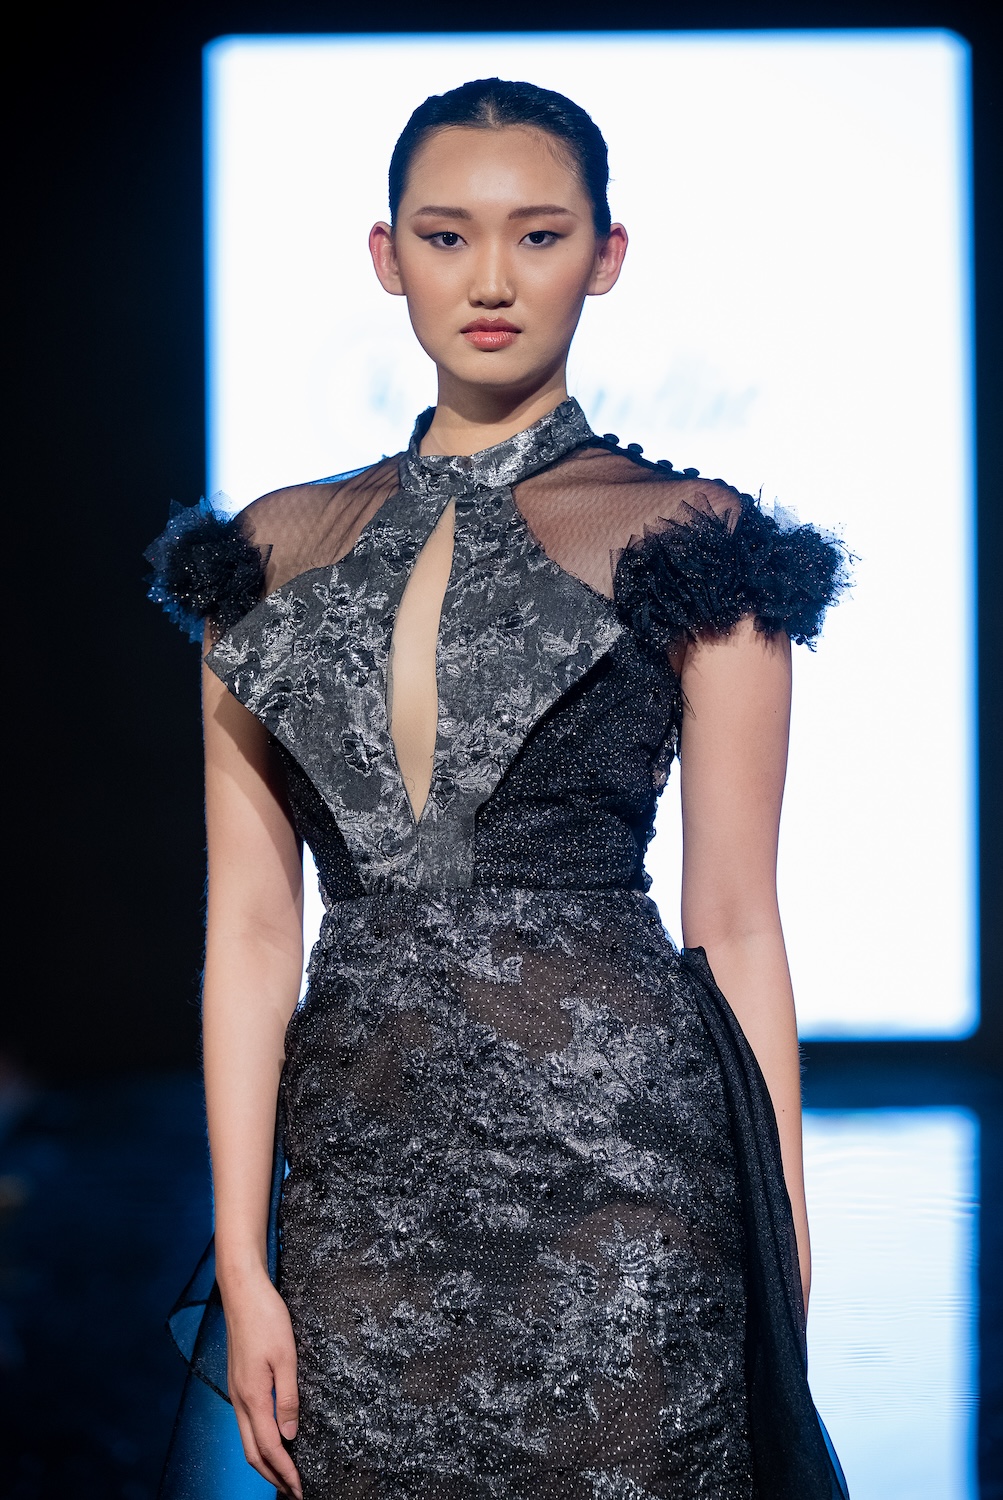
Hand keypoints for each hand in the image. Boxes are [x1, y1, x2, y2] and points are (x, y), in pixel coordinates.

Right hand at [221, 1271, 302, 1498]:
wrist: (242, 1292)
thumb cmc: (266, 1318)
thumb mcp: (286, 1356)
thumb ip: (288, 1398)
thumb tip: (289, 1435)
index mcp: (253, 1396)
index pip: (268, 1447)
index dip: (284, 1472)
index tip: (298, 1489)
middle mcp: (240, 1399)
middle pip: (251, 1452)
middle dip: (271, 1476)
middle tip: (291, 1491)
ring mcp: (236, 1391)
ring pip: (245, 1439)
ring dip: (264, 1461)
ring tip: (283, 1474)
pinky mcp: (238, 1382)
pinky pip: (245, 1423)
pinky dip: (258, 1441)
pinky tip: (271, 1439)